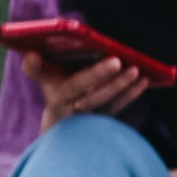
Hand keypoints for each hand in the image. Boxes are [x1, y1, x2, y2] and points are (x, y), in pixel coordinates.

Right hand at [29, 52, 147, 131]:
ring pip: (103, 101)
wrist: (64, 124)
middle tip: (116, 61)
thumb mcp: (45, 77)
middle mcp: (68, 105)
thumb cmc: (57, 89)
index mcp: (54, 92)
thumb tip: (32, 53)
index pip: (48, 77)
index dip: (42, 67)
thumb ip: (37, 67)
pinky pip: (117, 107)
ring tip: (136, 70)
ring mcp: (87, 116)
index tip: (37, 55)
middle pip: (83, 92)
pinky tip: (144, 80)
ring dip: (120, 86)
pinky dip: (131, 94)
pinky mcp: (103, 120)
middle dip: (99, 76)